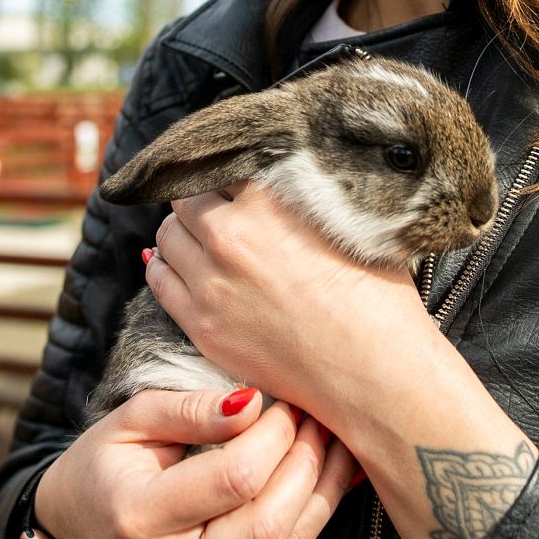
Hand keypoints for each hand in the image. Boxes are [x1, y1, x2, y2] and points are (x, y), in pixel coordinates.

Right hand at [34, 387, 357, 538]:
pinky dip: (317, 511)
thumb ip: (189, 410)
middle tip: (314, 418)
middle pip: (266, 523)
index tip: (282, 402)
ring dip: (321, 488)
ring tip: (332, 440)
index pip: (232, 478)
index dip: (272, 436)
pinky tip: (332, 473)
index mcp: (137, 513)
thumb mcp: (131, 418)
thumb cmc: (105, 460)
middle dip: (304, 462)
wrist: (77, 522)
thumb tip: (252, 403)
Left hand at [146, 183, 438, 435]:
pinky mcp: (201, 323)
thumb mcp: (356, 228)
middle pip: (187, 197)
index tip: (239, 183)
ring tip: (202, 239)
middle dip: (203, 200)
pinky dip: (165, 266)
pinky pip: (159, 279)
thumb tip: (298, 177)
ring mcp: (210, 281)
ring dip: (182, 231)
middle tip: (221, 211)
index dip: (233, 174)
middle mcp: (231, 234)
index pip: (226, 164)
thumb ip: (312, 198)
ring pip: (167, 235)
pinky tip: (182, 267)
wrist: (374, 373)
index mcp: (270, 200)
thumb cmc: (379, 302)